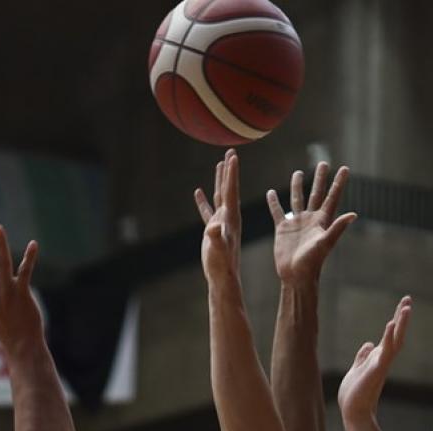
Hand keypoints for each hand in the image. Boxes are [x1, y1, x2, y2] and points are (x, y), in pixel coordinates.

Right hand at [195, 149, 242, 283]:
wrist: (223, 278)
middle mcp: (229, 217)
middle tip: (231, 151)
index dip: (232, 173)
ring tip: (219, 164)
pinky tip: (198, 192)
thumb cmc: (222, 264)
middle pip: (228, 188)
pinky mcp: (213, 230)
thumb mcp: (219, 249)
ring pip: (220, 196)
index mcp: (231, 217)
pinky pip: (208, 211)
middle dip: (229, 170)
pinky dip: (204, 201)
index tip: (233, 155)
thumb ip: (216, 238)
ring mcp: (221, 223)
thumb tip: (213, 227)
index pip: (231, 191)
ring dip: (219, 180)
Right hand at [268, 162, 357, 285]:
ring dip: (297, 185)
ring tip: (298, 172)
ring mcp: (296, 223)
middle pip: (316, 193)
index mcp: (322, 221)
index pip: (332, 197)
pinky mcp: (282, 229)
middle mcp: (310, 219)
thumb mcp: (326, 243)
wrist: (296, 275)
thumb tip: (354, 214)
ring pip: (297, 199)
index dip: (339, 183)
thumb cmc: (312, 262)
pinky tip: (271, 192)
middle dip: (320, 178)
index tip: (345, 168)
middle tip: (323, 163)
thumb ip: (338, 227)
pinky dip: (274, 202)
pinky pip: (277, 212)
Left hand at [338, 297, 411, 427]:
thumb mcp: (356, 369)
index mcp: (378, 358)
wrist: (353, 413)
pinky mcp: (376, 370)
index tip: (404, 304)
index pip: (390, 335)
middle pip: (396, 334)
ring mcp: (381, 364)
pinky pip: (385, 351)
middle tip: (408, 299)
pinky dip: (388, 338)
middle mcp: (383, 359)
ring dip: (400, 324)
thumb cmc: (354, 395)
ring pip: (395, 341)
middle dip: (402, 317)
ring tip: (406, 308)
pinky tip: (390, 325)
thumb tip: (368, 344)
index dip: (396, 319)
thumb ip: (363, 356)